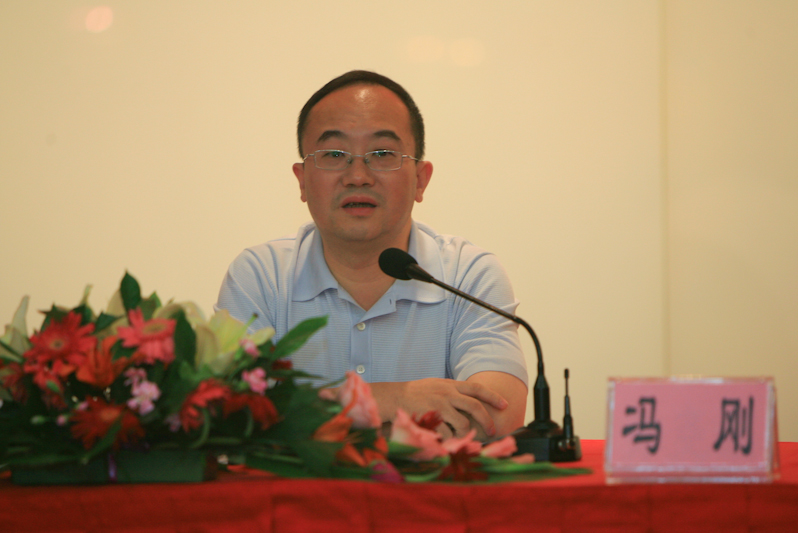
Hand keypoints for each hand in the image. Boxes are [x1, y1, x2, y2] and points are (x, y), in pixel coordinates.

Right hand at [370, 379, 508, 438]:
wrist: (395, 396)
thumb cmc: (415, 393)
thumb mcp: (436, 385)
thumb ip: (451, 391)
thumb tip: (467, 398)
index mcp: (451, 385)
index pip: (477, 388)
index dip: (493, 396)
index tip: (505, 404)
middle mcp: (448, 393)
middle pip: (476, 406)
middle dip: (487, 420)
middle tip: (493, 431)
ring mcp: (441, 405)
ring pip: (464, 423)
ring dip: (467, 433)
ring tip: (464, 438)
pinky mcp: (433, 417)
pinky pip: (448, 432)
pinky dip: (451, 439)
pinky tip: (450, 442)